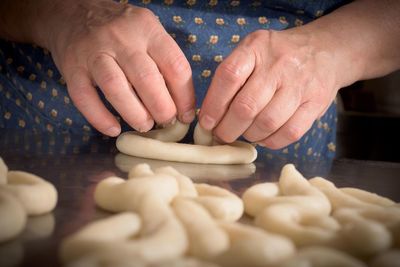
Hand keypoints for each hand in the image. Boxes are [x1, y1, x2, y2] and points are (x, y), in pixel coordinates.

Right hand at [44, 1, 194, 135]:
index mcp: (147, 29)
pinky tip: (113, 130)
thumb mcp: (148, 33)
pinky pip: (84, 97)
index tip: (185, 115)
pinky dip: (99, 117)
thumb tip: (181, 105)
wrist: (72, 13)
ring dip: (134, 113)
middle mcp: (121, 38)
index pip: (175, 66)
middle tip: (165, 122)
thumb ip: (164, 63)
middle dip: (161, 108)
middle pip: (147, 78)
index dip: (184, 97)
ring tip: (144, 125)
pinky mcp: (71, 67)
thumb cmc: (121, 31)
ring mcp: (93, 51)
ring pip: (115, 87)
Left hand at [199, 29, 342, 148]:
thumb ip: (231, 77)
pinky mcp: (316, 103)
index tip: (207, 123)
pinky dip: (271, 141)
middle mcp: (279, 64)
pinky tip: (264, 137)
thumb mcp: (252, 51)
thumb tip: (211, 116)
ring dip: (250, 136)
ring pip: (267, 123)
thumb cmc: (277, 56)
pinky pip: (290, 133)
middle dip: (228, 128)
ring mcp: (300, 84)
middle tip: (222, 135)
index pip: (229, 77)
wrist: (325, 50)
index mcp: (256, 47)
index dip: (213, 105)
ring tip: (245, 134)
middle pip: (246, 106)